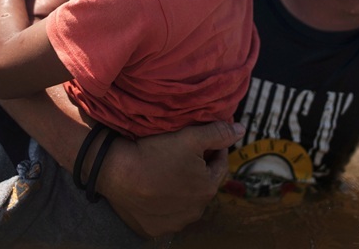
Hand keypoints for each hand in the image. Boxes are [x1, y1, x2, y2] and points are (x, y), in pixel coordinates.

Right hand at [96, 121, 244, 237]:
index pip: (219, 165)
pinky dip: (165, 201)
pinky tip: (155, 186)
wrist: (117, 173)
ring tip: (166, 168)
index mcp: (207, 188)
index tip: (202, 139)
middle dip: (198, 168)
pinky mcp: (155, 229)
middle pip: (202, 183)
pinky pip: (166, 213)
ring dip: (182, 186)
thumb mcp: (189, 137)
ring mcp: (175, 223)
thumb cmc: (154, 153)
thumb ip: (218, 134)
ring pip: (186, 200)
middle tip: (182, 152)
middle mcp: (195, 211)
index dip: (213, 149)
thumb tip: (241, 130)